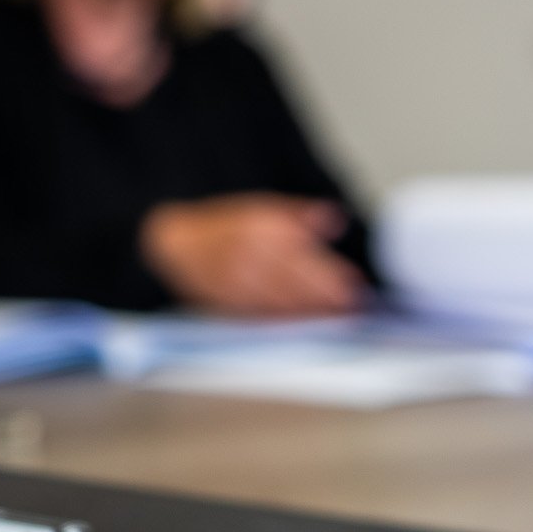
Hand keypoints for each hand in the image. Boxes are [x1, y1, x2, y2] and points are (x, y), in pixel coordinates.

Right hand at [140, 194, 363, 316]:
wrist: (176, 245)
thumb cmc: (225, 227)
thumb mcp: (262, 207)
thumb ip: (301, 215)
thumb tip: (336, 220)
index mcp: (257, 229)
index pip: (303, 256)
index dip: (332, 274)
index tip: (356, 284)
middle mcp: (246, 257)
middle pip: (295, 284)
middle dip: (328, 298)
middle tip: (355, 308)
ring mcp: (235, 285)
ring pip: (281, 304)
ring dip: (312, 313)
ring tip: (337, 318)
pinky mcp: (228, 306)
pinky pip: (262, 317)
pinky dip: (287, 322)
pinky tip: (305, 324)